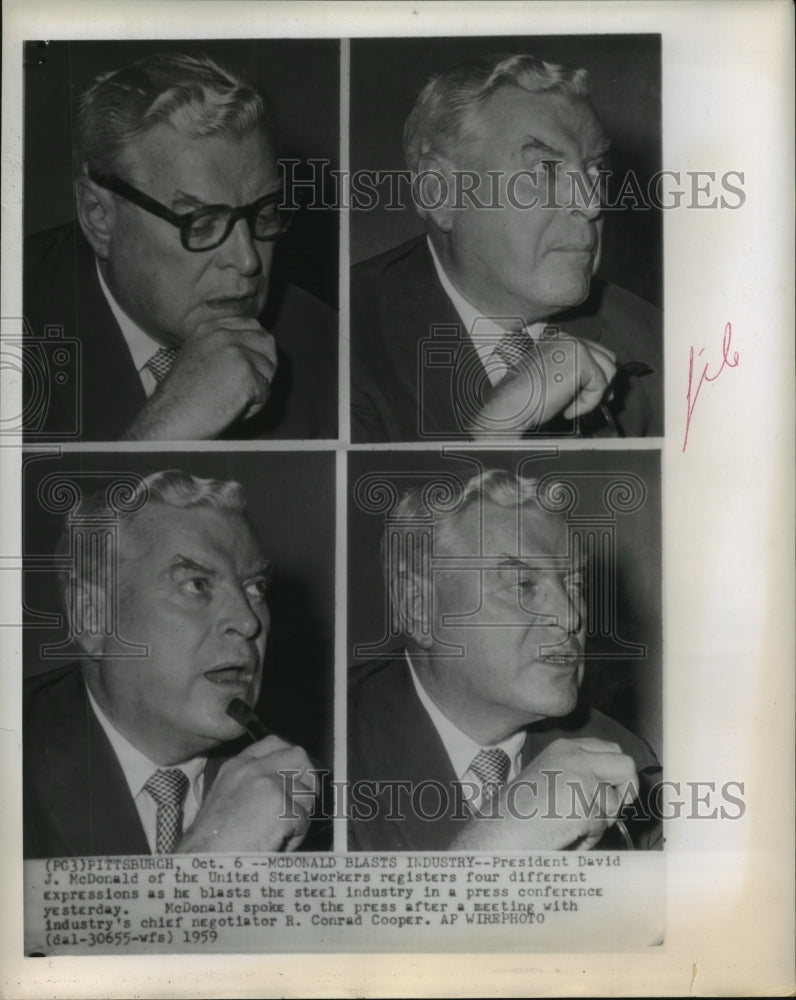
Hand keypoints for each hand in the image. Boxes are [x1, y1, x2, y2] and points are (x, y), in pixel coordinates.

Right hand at [122, 317, 277, 439]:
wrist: (170, 419)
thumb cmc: (183, 398)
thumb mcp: (200, 358)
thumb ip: (225, 349)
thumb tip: (259, 352)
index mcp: (211, 329)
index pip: (252, 325)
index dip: (258, 347)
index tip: (250, 366)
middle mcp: (223, 335)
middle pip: (266, 343)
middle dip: (265, 365)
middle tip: (250, 386)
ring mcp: (236, 353)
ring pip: (268, 370)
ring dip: (257, 390)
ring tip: (231, 400)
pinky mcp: (246, 374)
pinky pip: (265, 393)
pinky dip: (253, 407)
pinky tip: (231, 409)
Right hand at [175, 736, 317, 853]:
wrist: (202, 862)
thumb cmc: (211, 842)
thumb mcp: (226, 798)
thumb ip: (252, 785)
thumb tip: (288, 785)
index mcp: (237, 766)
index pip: (274, 744)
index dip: (292, 760)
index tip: (296, 778)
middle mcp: (252, 769)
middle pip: (299, 758)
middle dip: (307, 781)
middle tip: (301, 805)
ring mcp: (268, 785)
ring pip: (307, 794)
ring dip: (300, 816)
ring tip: (277, 834)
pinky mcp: (280, 807)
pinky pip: (304, 821)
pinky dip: (295, 838)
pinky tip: (274, 845)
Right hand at [450, 737, 637, 850]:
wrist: (498, 830)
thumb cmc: (520, 810)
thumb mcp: (552, 775)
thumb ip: (582, 773)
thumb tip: (620, 787)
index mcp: (565, 747)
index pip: (611, 750)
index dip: (615, 772)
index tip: (608, 789)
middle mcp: (575, 757)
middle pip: (626, 765)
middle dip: (623, 790)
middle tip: (604, 808)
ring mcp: (581, 781)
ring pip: (616, 802)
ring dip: (600, 820)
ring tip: (568, 824)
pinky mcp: (585, 807)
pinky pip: (602, 827)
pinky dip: (588, 837)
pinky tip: (563, 834)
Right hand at [467, 336, 615, 437]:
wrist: (510, 406)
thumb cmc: (524, 398)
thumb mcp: (554, 379)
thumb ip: (576, 375)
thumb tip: (603, 385)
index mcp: (557, 340)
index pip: (593, 351)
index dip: (597, 374)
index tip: (590, 393)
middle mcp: (566, 338)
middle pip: (606, 357)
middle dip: (602, 382)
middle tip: (588, 402)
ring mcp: (574, 347)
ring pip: (608, 371)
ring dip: (594, 394)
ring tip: (572, 406)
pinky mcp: (580, 362)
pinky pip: (600, 386)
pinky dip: (588, 404)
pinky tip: (568, 410)